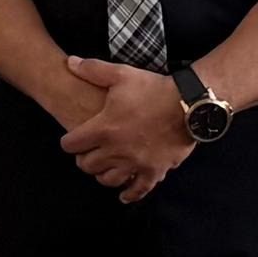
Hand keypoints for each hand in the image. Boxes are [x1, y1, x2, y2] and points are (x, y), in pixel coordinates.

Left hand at [55, 57, 195, 202]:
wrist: (188, 103)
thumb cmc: (153, 88)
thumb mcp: (121, 74)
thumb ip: (93, 70)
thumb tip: (69, 62)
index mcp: (103, 128)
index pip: (71, 145)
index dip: (69, 142)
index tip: (73, 139)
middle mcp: (115, 150)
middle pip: (87, 165)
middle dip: (84, 159)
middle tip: (89, 153)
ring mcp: (135, 163)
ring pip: (108, 179)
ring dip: (103, 174)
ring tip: (105, 166)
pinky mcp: (154, 171)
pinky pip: (137, 190)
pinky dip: (129, 194)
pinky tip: (123, 194)